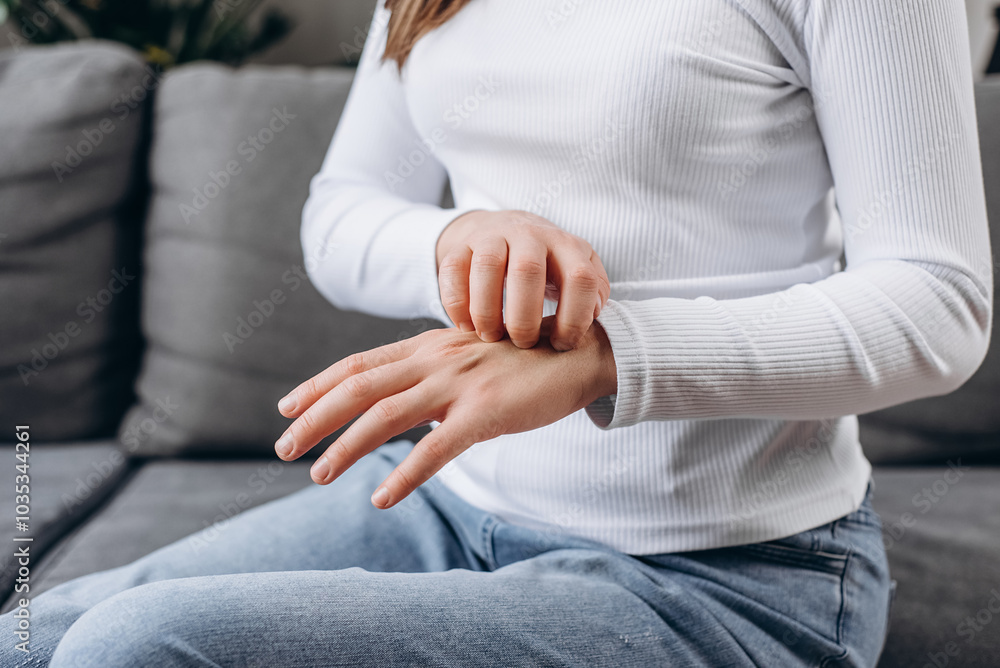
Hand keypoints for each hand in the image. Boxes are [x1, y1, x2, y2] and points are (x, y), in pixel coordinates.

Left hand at [274, 319, 616, 508]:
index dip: (317, 385)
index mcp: (428, 346)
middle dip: (314, 418)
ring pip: (386, 415)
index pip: (359, 364)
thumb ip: (429, 373)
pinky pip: (437, 449)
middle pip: (359, 388)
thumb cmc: (521, 358)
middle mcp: (436, 359)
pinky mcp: (488, 412)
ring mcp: (461, 383)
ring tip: (320, 474)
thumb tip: (394, 402)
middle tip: (283, 448)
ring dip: (346, 447)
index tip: (287, 407)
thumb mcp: (467, 356)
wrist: (579, 351)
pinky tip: (382, 498)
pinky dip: (406, 475)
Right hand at [436, 210, 610, 350]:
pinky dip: (456, 304)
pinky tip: (466, 326)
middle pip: (527, 271)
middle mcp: (530, 235)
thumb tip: (592, 316)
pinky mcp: (461, 245)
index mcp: (566, 245)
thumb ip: (593, 291)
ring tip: (490, 337)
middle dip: (524, 317)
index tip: (561, 344)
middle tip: (523, 343)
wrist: (506, 228)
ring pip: (486, 267)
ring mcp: (493, 236)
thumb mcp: (579, 268)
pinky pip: (451, 270)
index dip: (574, 317)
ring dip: (486, 311)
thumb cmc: (548, 262)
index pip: (580, 277)